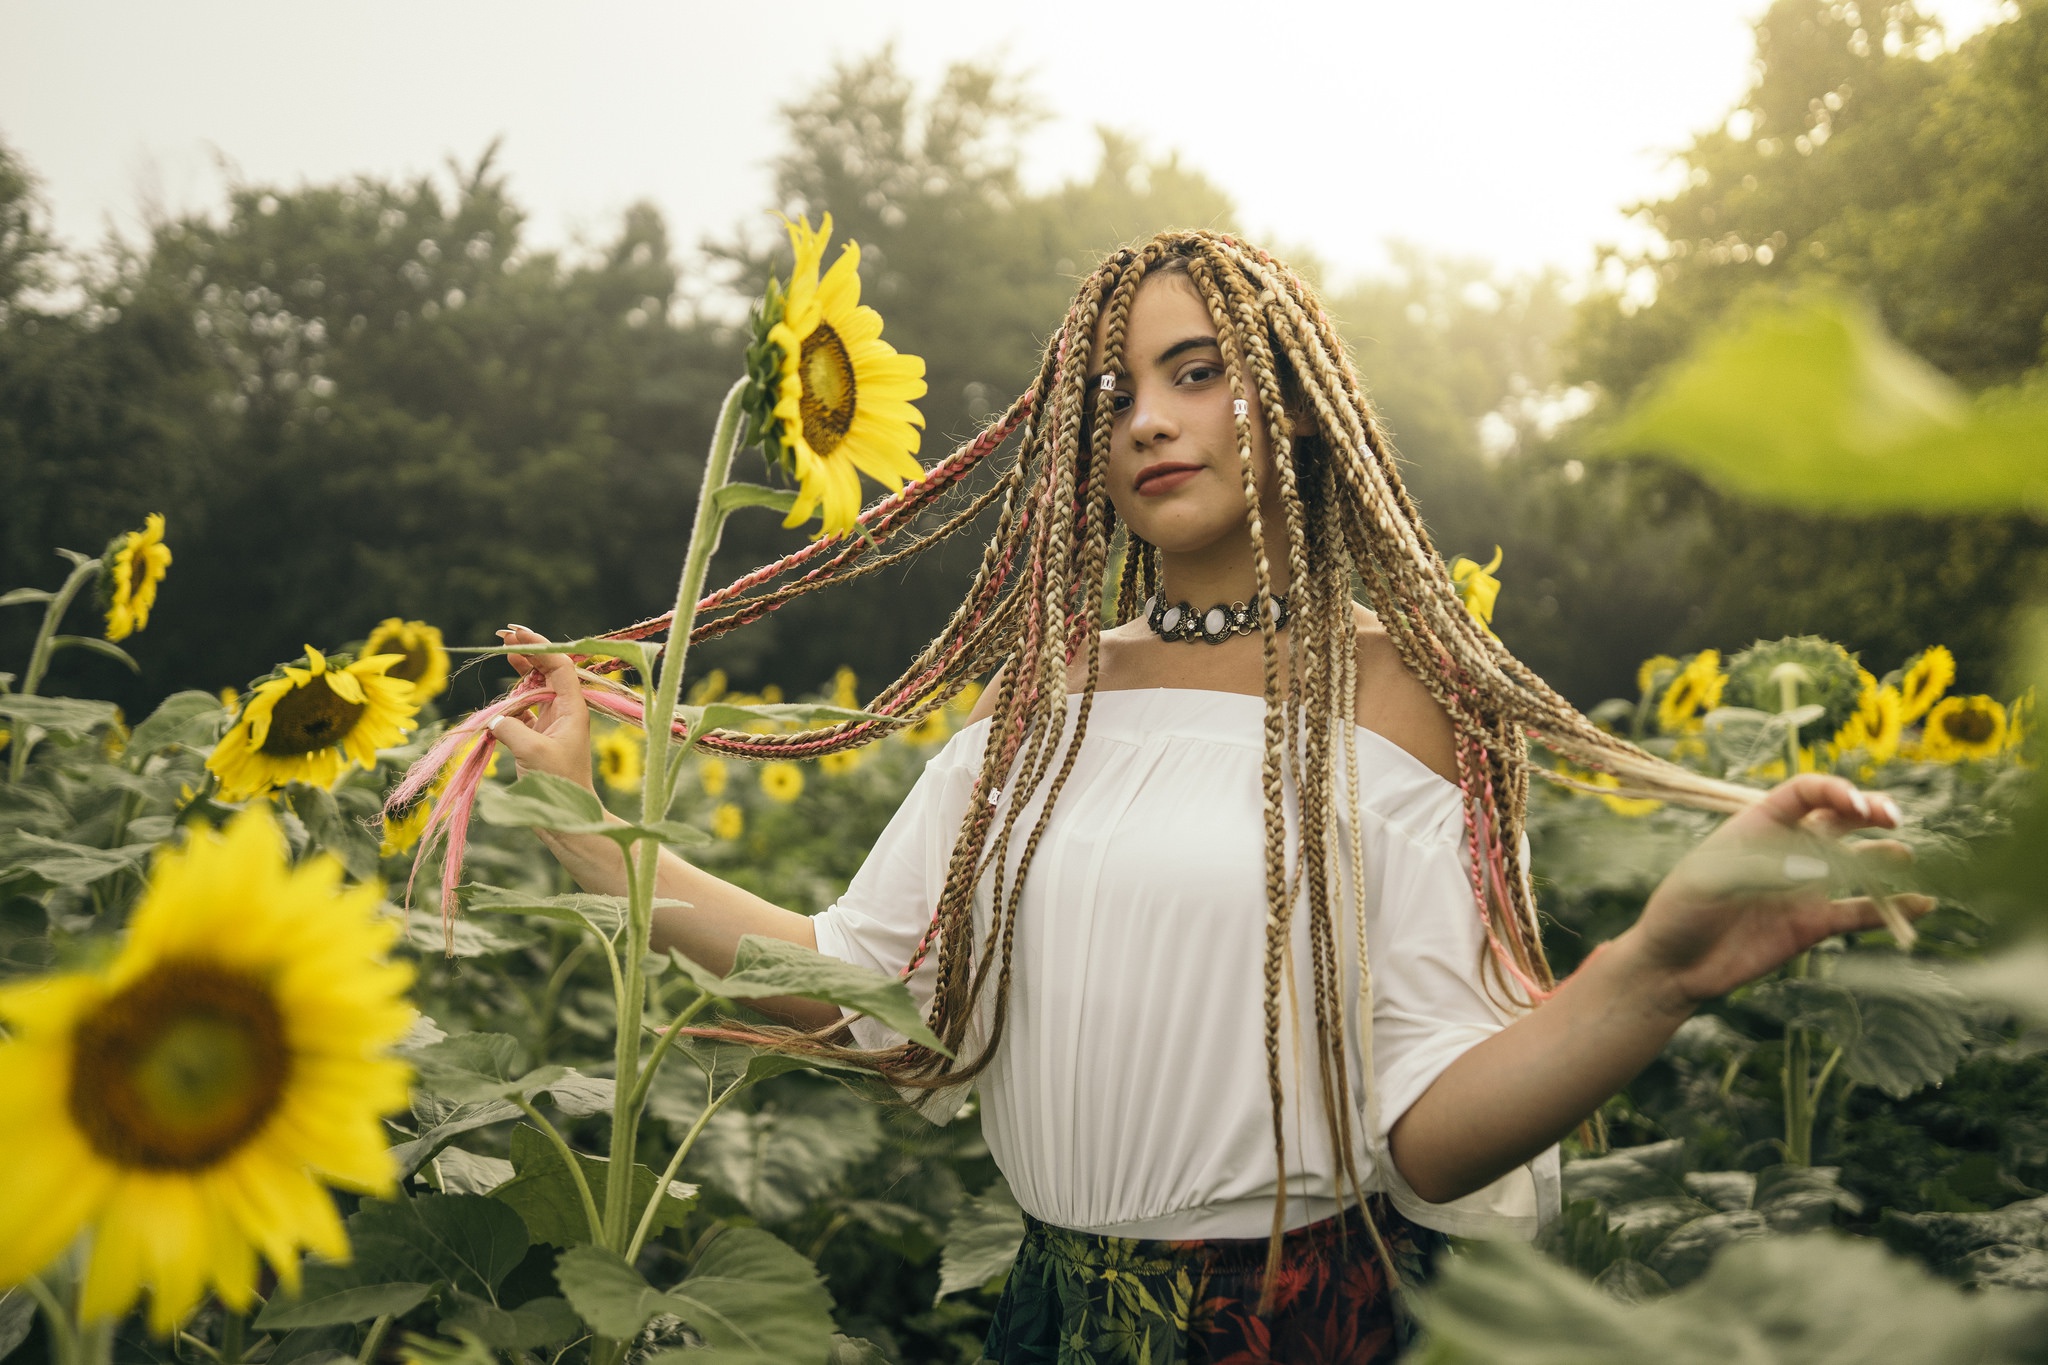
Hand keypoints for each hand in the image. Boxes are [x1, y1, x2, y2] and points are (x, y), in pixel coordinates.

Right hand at [486, 625, 596, 793]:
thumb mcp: (532, 752)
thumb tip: (495, 717)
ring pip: (536, 689)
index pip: (559, 666)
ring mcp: (553, 723)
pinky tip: (501, 698)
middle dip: (528, 653)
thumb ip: (510, 727)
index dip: (539, 646)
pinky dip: (512, 702)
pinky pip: (525, 710)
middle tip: (504, 637)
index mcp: (573, 708)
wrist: (567, 816)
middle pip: (548, 672)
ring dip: (521, 674)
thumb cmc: (559, 784)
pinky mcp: (539, 737)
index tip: (516, 634)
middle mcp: (565, 711)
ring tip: (505, 655)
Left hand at [1626, 774, 1935, 1011]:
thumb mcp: (1709, 878)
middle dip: (1869, 810)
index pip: (1803, 793)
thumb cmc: (1681, 910)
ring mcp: (1804, 887)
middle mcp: (1788, 850)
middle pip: (1838, 819)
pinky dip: (1890, 910)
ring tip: (1903, 854)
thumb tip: (1813, 869)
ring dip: (1883, 854)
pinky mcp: (1812, 925)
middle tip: (1892, 817)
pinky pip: (1859, 913)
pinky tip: (1920, 905)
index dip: (1833, 790)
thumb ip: (1759, 867)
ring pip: (1856, 863)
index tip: (1855, 802)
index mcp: (1758, 826)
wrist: (1674, 966)